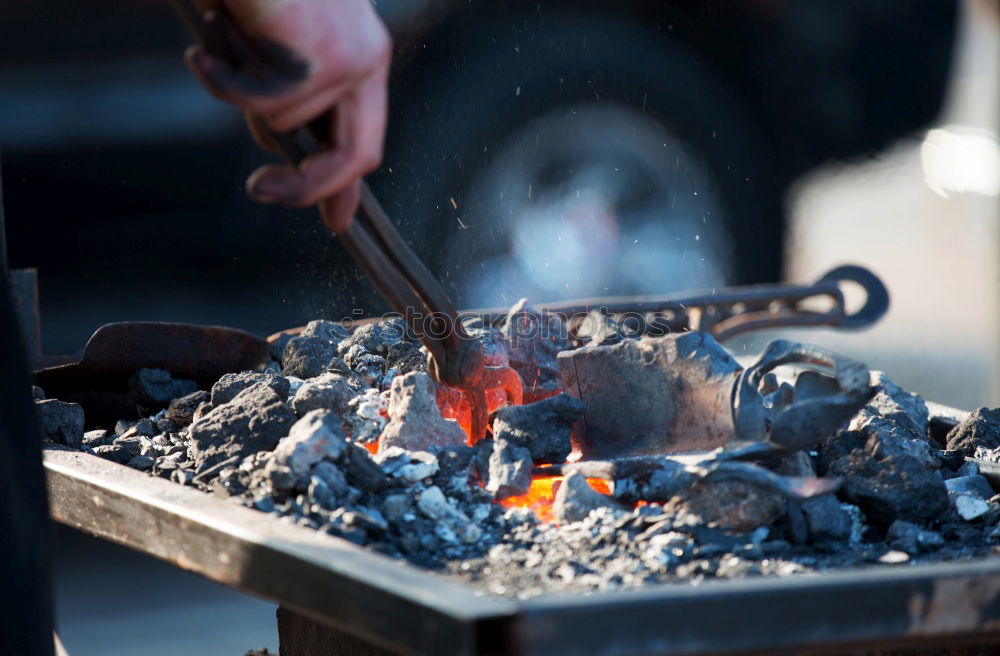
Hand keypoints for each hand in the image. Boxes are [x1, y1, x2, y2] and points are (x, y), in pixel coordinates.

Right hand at [185, 0, 390, 231]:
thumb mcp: (275, 51)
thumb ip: (287, 101)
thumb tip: (279, 155)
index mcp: (364, 59)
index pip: (365, 140)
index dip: (346, 188)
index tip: (338, 223)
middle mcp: (366, 61)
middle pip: (355, 156)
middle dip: (307, 187)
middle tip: (259, 191)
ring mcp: (347, 61)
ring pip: (281, 123)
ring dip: (237, 90)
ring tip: (220, 42)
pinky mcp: (317, 60)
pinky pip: (258, 104)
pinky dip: (220, 80)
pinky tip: (207, 42)